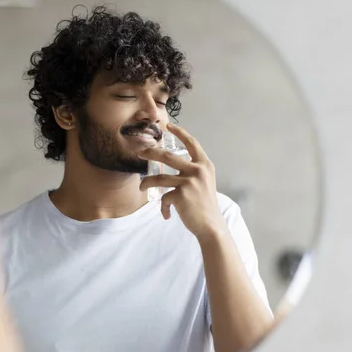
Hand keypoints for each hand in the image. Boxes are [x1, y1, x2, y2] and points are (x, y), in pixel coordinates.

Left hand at [138, 123, 225, 237]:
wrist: (211, 225)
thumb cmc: (206, 205)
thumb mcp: (205, 182)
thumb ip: (193, 171)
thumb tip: (172, 165)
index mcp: (205, 165)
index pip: (192, 143)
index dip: (180, 133)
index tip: (168, 126)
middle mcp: (198, 170)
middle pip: (167, 156)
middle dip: (150, 153)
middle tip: (140, 153)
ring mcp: (189, 182)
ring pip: (159, 178)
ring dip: (147, 183)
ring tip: (142, 187)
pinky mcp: (181, 195)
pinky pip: (164, 197)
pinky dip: (163, 206)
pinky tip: (167, 214)